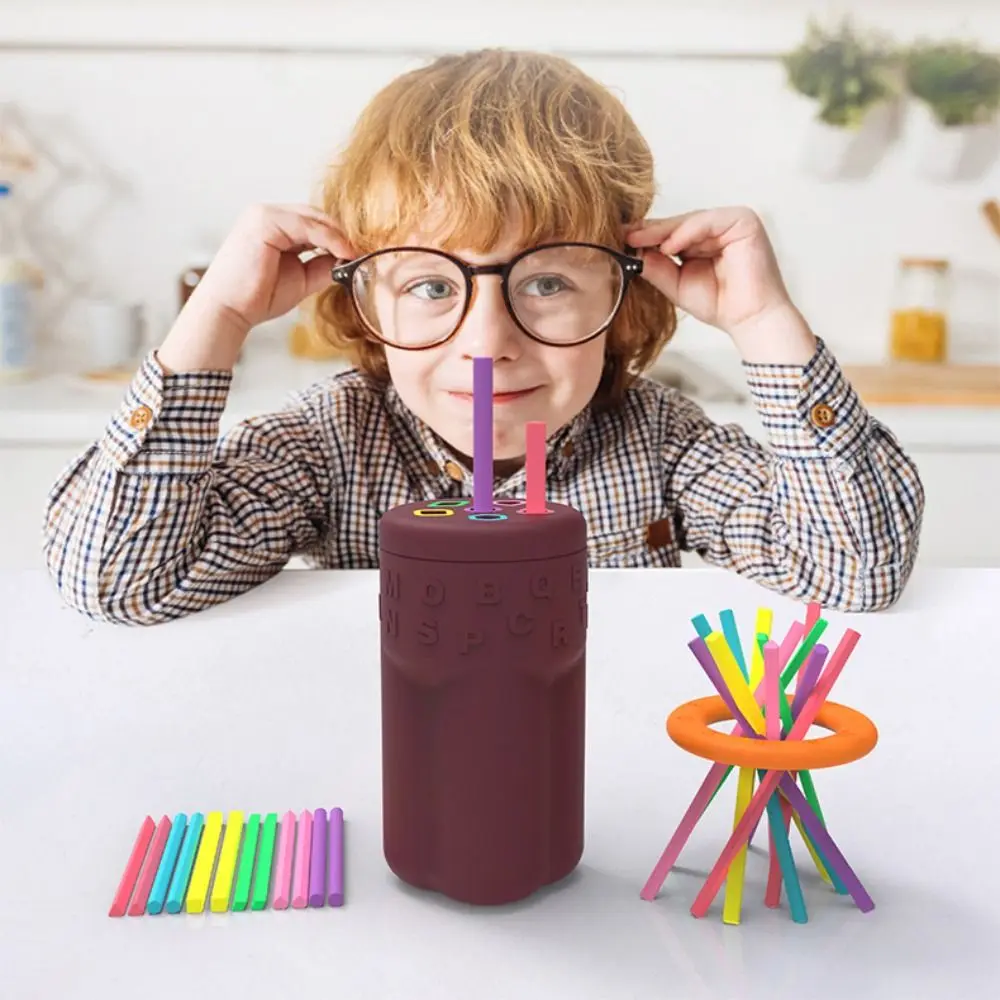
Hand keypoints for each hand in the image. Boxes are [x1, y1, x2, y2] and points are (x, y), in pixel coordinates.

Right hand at [159, 204, 355, 372]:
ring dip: (338, 236)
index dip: (338, 237)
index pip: (314, 223)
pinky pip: (307, 225)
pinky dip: (328, 237)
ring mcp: (263, 214)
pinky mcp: (264, 220)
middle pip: (316, 216)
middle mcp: (267, 215)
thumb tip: (348, 259)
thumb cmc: (258, 297)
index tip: (361, 253)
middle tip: (365, 252)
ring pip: (314, 218)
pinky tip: (344, 252)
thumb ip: (323, 265)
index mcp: (273, 226)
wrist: (230, 310)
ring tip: (356, 254)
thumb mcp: (301, 279)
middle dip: (341, 234)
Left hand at [627, 207, 816, 363]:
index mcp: (704, 239)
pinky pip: (708, 221)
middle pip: (678, 223)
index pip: (672, 232)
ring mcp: (732, 221)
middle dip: (649, 231)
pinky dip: (686, 233)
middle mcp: (719, 227)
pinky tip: (668, 246)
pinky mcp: (744, 221)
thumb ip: (656, 267)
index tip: (620, 239)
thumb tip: (632, 250)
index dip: (646, 236)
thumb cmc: (720, 304)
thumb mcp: (676, 284)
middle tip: (623, 235)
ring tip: (638, 240)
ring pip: (690, 220)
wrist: (749, 320)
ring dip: (663, 232)